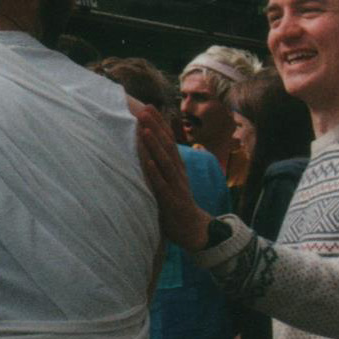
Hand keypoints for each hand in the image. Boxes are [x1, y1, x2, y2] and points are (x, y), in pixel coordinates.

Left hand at [133, 104, 211, 250]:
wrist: (194, 231)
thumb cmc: (177, 205)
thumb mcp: (172, 182)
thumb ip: (163, 167)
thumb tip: (150, 150)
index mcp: (178, 168)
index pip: (169, 141)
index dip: (160, 124)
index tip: (149, 106)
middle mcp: (179, 174)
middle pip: (167, 146)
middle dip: (156, 127)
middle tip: (144, 109)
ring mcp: (176, 187)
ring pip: (165, 162)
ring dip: (155, 145)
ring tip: (145, 128)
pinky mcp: (171, 201)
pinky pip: (162, 184)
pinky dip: (154, 172)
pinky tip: (147, 160)